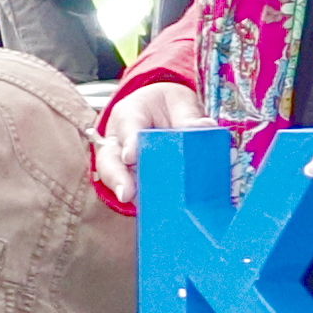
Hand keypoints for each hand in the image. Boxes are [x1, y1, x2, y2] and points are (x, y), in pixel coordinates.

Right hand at [93, 74, 205, 205]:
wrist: (160, 111)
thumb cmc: (166, 105)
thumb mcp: (179, 101)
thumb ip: (188, 115)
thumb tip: (204, 127)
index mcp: (130, 113)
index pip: (126, 125)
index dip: (128, 142)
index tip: (130, 156)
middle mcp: (119, 140)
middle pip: (109, 159)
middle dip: (116, 177)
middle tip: (126, 193)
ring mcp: (121, 162)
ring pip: (115, 178)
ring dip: (128, 193)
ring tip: (141, 206)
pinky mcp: (133, 178)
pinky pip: (133, 191)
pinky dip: (142, 202)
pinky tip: (155, 211)